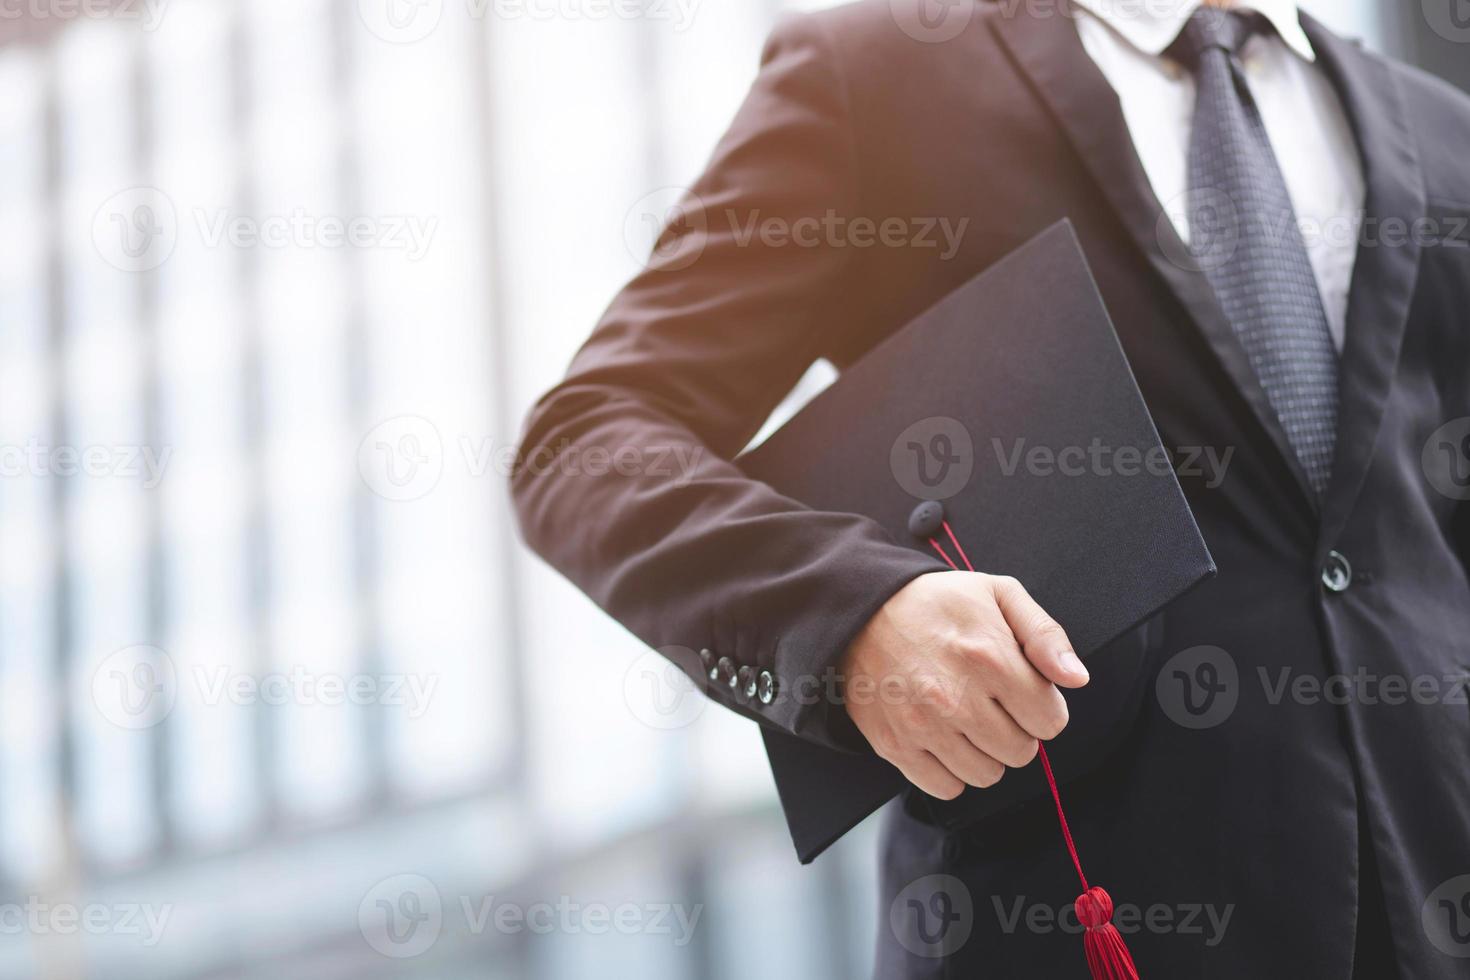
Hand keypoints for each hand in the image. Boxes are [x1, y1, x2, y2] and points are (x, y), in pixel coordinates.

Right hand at [840, 571, 1089, 799]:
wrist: (861, 609)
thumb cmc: (935, 602)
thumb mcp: (998, 594)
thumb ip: (1046, 635)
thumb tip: (1076, 678)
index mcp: (990, 657)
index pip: (1050, 721)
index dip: (1042, 707)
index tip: (1021, 691)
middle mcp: (957, 698)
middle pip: (1021, 752)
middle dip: (1015, 730)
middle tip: (992, 702)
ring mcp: (923, 726)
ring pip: (987, 775)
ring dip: (984, 753)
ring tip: (966, 718)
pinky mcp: (895, 745)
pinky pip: (946, 788)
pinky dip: (950, 770)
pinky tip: (943, 738)